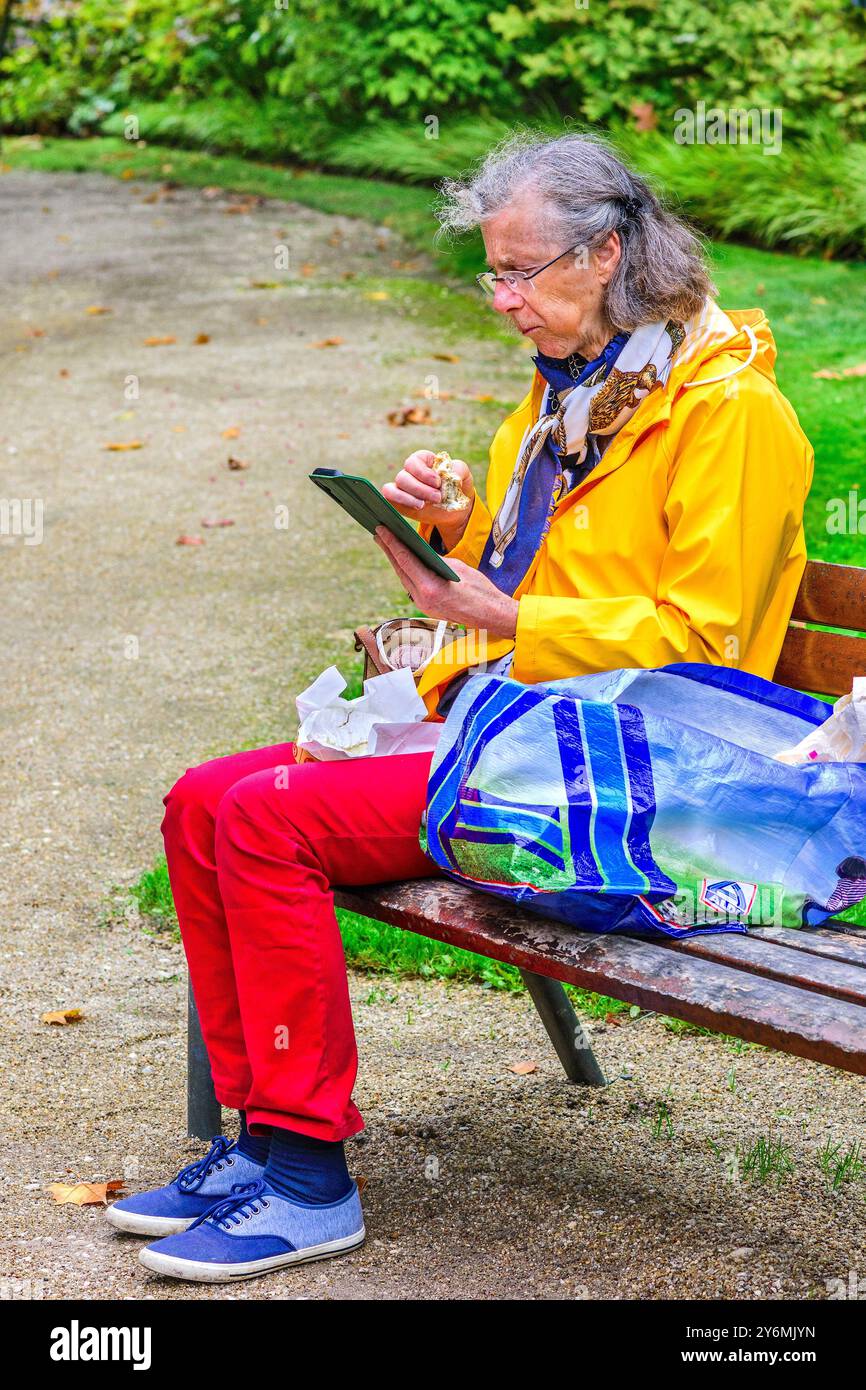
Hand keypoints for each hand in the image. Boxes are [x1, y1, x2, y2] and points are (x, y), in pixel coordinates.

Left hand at [374, 526, 518, 639]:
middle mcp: (422, 598)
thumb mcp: (457, 568)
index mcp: (429, 587)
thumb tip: (420, 551)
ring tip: (387, 544)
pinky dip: (406, 572)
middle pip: (400, 569)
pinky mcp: (427, 608)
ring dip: (395, 561)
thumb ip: (435, 560)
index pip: (405, 560)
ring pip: (404, 578)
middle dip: (388, 550)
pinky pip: (411, 586)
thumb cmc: (480, 590)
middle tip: (379, 532)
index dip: (391, 543)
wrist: (492, 615)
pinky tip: (403, 562)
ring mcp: (423, 605)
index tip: (381, 529)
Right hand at [382, 449, 474, 543]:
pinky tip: (415, 507)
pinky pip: (389, 498)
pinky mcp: (399, 502)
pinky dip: (398, 501)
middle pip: (403, 477)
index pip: (414, 461)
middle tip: (437, 498)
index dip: (423, 472)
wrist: (455, 509)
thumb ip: (459, 469)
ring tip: (424, 505)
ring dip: (409, 497)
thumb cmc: (457, 488)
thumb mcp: (463, 475)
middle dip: (420, 489)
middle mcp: (410, 473)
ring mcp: (402, 488)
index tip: (437, 482)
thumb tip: (450, 473)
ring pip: (393, 488)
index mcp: (423, 461)